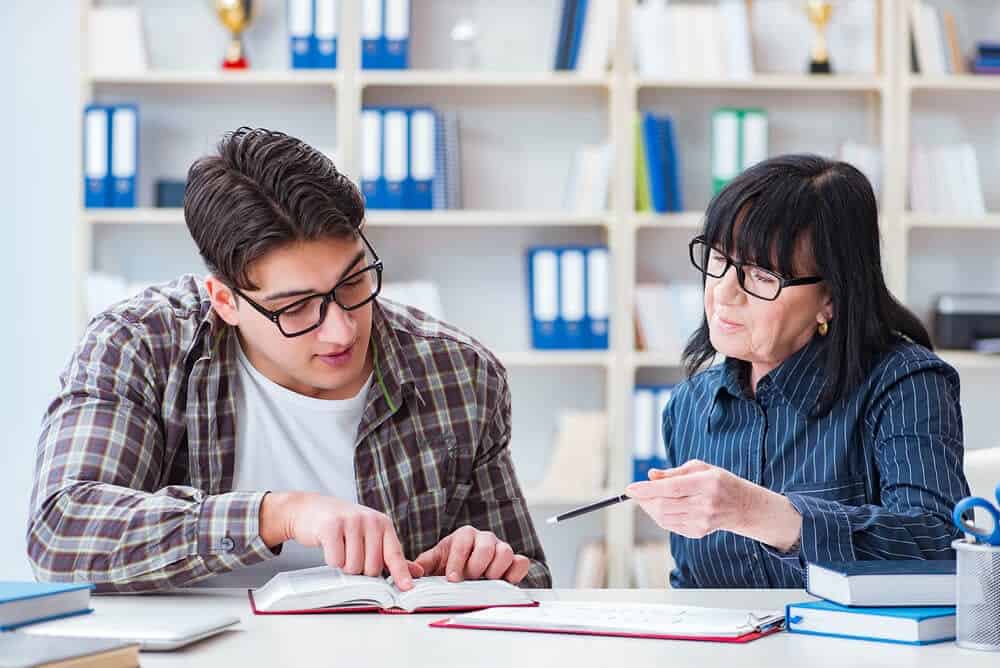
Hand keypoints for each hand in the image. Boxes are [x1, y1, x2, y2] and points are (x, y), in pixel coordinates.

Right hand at [260, 492, 422, 589]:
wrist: (310, 509)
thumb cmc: (343, 525)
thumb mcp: (369, 535)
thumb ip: (390, 555)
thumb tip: (416, 572)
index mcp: (383, 524)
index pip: (394, 554)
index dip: (401, 573)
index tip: (407, 588)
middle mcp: (370, 520)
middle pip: (372, 568)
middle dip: (360, 569)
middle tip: (352, 554)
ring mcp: (351, 521)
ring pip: (353, 567)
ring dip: (344, 565)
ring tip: (341, 548)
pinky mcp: (331, 526)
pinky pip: (336, 560)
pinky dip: (332, 560)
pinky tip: (330, 546)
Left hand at [413, 526, 530, 583]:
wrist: (468, 571)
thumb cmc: (450, 565)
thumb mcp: (434, 563)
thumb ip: (422, 565)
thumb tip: (412, 571)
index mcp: (464, 536)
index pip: (462, 542)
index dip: (457, 561)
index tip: (452, 578)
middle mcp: (484, 539)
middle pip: (486, 545)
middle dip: (476, 566)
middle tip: (470, 579)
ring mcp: (500, 548)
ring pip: (505, 552)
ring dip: (495, 569)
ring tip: (485, 581)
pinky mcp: (514, 561)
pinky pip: (521, 562)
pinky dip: (515, 572)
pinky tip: (504, 582)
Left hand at [625, 460, 801, 549]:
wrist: (742, 506)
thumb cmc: (718, 481)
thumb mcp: (700, 468)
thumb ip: (673, 472)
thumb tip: (650, 476)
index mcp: (706, 483)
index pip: (671, 488)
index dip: (647, 489)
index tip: (630, 488)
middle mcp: (705, 504)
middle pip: (663, 506)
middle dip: (644, 500)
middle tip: (636, 493)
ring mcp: (702, 521)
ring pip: (663, 518)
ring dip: (649, 508)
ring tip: (648, 498)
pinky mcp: (698, 532)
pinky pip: (669, 526)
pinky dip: (659, 517)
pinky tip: (661, 507)